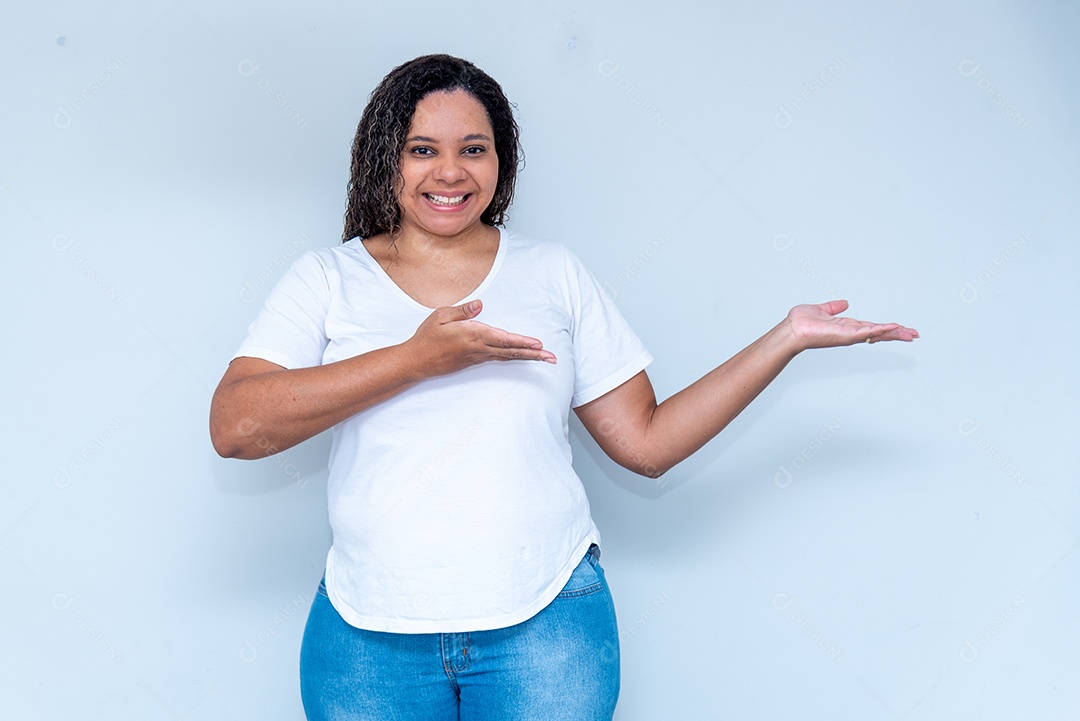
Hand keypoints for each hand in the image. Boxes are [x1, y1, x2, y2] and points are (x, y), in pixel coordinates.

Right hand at [406, 299, 556, 376]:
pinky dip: (513, 357)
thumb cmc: (427, 337)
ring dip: (527, 357)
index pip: (503, 339)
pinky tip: (522, 356)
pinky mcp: (474, 361)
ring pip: (507, 357)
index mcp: (472, 335)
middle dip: (533, 355)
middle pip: (511, 352)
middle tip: (552, 358)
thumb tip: (480, 304)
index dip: (522, 342)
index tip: (538, 344)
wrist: (416, 362)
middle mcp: (479, 349)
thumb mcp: (441, 316)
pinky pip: (499, 358)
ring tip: (545, 359)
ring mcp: (477, 357)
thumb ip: (463, 311)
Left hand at [785, 300, 918, 350]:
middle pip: (879, 333)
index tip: (901, 328)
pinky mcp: (846, 335)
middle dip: (897, 333)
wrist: (792, 329)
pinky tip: (893, 328)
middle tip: (913, 335)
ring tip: (910, 334)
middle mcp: (851, 332)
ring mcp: (850, 335)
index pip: (872, 327)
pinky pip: (867, 331)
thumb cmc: (802, 322)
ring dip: (894, 333)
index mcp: (847, 326)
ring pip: (877, 333)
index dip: (886, 328)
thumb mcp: (821, 310)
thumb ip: (833, 307)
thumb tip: (843, 303)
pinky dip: (880, 329)